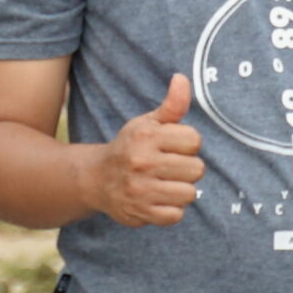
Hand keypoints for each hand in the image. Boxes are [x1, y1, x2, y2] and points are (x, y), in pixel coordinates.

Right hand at [80, 75, 203, 227]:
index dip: (187, 144)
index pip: (194, 140)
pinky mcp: (141, 212)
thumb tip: (182, 78)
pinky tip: (157, 199)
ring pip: (189, 193)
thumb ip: (171, 104)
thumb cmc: (130, 147)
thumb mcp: (147, 123)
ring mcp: (141, 189)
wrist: (96, 179)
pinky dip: (170, 210)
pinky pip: (176, 214)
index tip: (172, 147)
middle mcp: (142, 162)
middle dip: (186, 169)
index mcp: (146, 136)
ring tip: (164, 184)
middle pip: (197, 169)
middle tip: (168, 168)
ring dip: (180, 190)